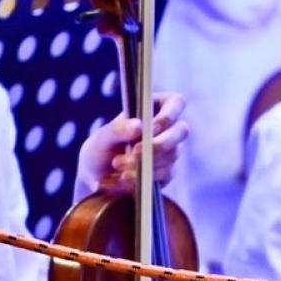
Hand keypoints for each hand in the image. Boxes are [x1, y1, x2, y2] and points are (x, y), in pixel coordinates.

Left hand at [74, 92, 188, 199]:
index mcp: (153, 109)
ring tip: (117, 164)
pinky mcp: (168, 172)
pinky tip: (125, 177)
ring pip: (172, 154)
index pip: (176, 102)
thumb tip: (139, 127)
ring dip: (144, 162)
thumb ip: (118, 130)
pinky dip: (145, 176)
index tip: (152, 127)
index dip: (169, 114)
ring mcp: (170, 151)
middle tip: (136, 152)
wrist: (98, 178)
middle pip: (182, 130)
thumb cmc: (100, 150)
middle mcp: (167, 129)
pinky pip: (166, 173)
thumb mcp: (102, 138)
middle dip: (160, 143)